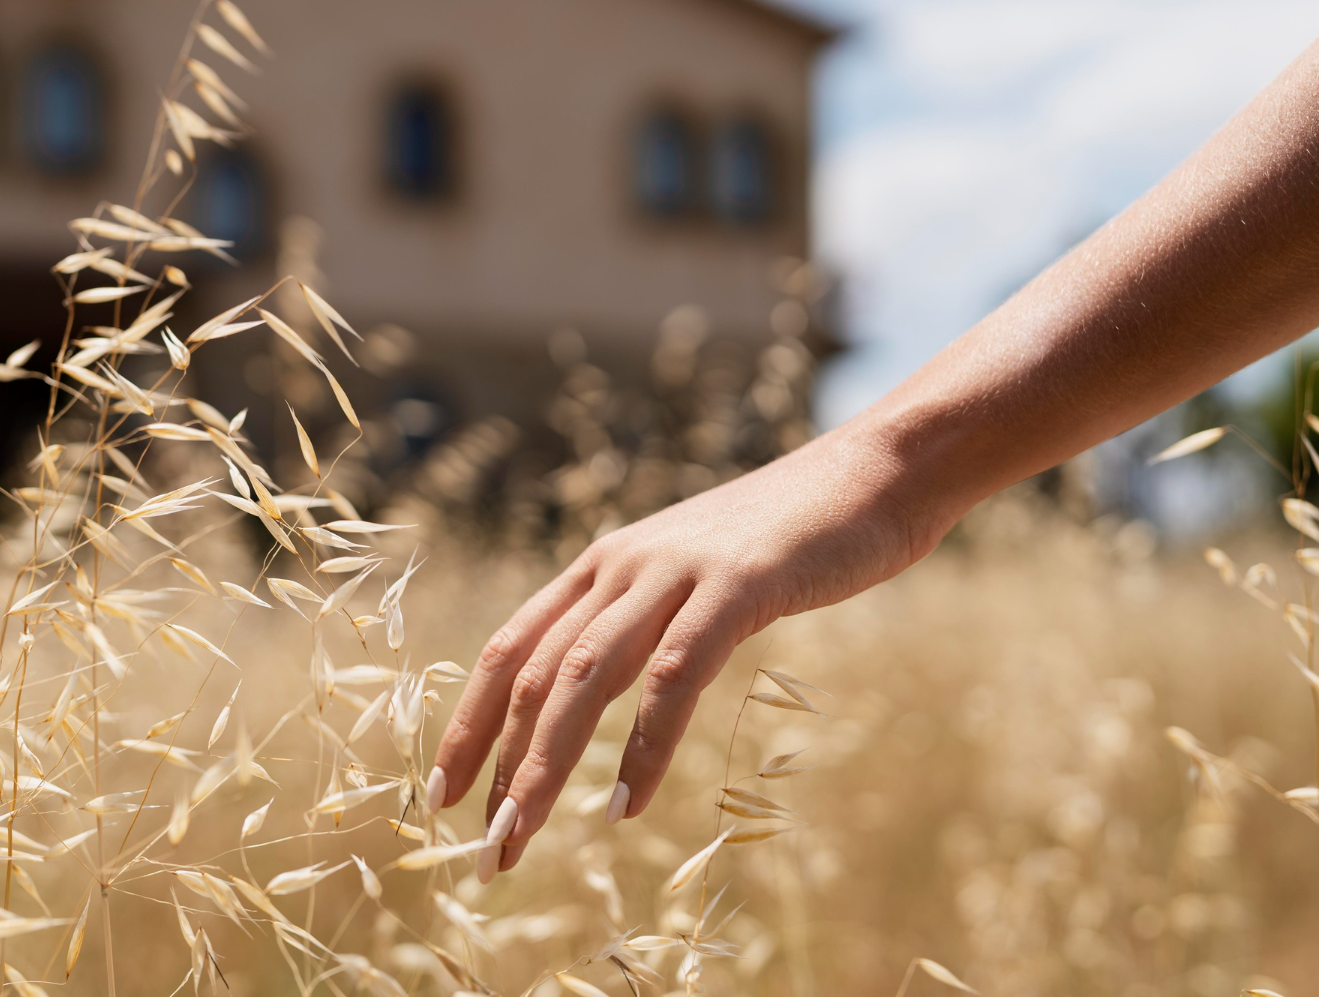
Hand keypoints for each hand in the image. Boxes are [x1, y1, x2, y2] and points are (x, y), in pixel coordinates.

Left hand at [425, 422, 943, 880]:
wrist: (877, 472)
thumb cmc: (790, 537)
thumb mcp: (696, 575)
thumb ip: (648, 618)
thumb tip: (604, 684)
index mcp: (604, 564)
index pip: (509, 647)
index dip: (468, 723)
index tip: (440, 795)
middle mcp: (623, 563)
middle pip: (532, 672)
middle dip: (497, 764)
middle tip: (481, 847)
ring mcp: (676, 571)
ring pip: (584, 675)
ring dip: (545, 762)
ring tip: (519, 834)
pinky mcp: (737, 586)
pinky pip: (673, 674)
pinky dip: (644, 744)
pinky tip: (626, 802)